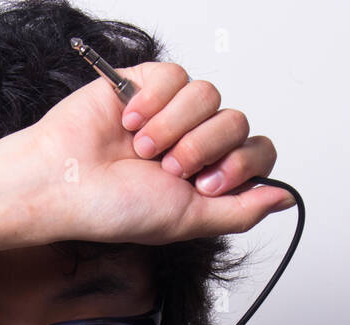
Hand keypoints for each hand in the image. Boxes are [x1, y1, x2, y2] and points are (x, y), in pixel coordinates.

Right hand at [25, 59, 293, 245]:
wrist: (64, 182)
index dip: (240, 164)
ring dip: (175, 127)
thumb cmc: (113, 209)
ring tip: (142, 148)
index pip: (258, 152)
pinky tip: (129, 123)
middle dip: (203, 148)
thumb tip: (286, 199)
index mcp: (208, 175)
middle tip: (168, 168)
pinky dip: (154, 102)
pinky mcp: (147, 85)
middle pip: (237, 123)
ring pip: (210, 97)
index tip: (204, 185)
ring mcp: (172, 113)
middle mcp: (195, 142)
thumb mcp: (187, 221)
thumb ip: (241, 211)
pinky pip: (178, 76)